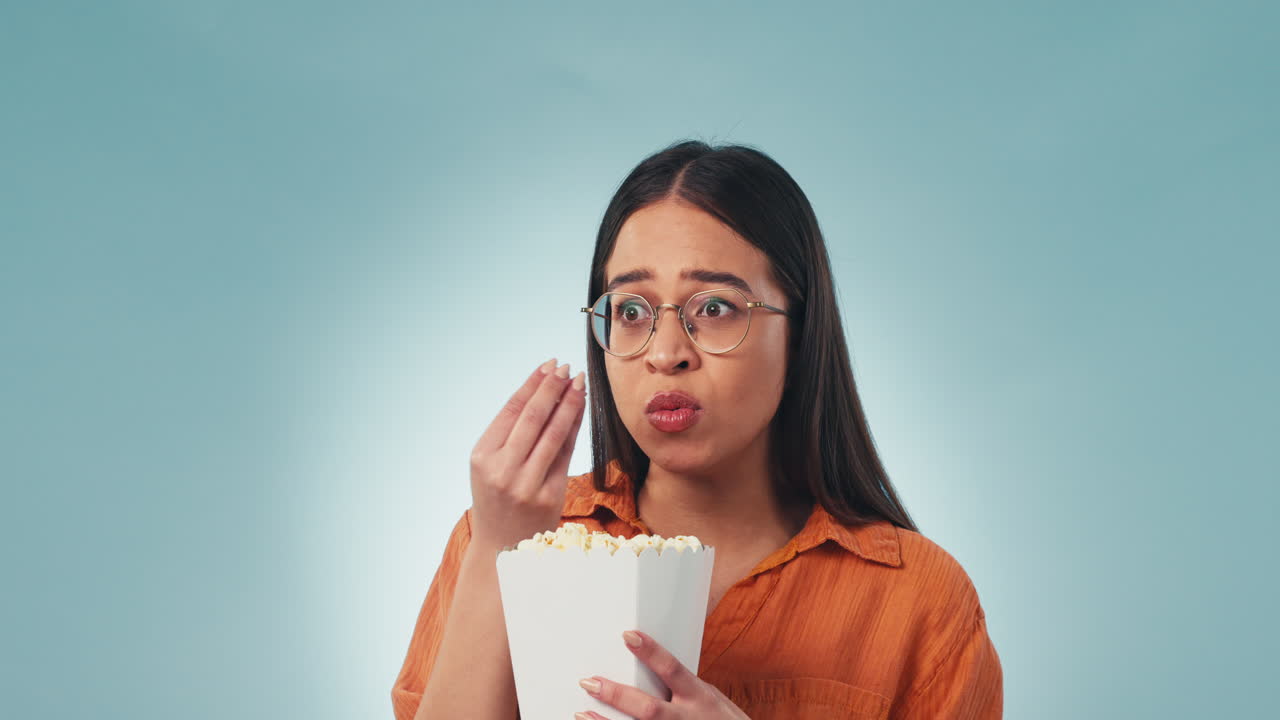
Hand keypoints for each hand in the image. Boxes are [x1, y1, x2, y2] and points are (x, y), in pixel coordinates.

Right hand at [468, 358, 586, 552]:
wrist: (503, 547)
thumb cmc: (498, 498)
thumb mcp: (489, 466)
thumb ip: (509, 435)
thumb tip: (542, 391)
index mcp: (481, 457)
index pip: (510, 411)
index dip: (532, 385)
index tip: (548, 365)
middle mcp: (501, 469)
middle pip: (532, 418)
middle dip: (551, 388)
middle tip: (566, 367)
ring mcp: (526, 484)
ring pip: (553, 433)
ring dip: (568, 403)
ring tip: (579, 382)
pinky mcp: (549, 495)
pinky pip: (566, 453)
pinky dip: (574, 427)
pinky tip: (580, 409)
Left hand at [576, 630, 749, 719]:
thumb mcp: (711, 697)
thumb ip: (685, 685)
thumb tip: (656, 664)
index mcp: (700, 697)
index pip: (672, 669)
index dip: (650, 651)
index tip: (627, 634)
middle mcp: (688, 719)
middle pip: (649, 709)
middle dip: (617, 696)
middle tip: (589, 682)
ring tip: (581, 712)